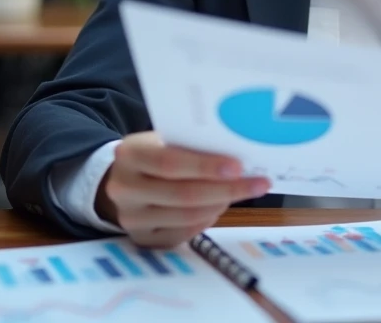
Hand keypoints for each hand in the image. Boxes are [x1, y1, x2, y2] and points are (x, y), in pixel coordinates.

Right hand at [95, 131, 270, 247]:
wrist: (122, 180)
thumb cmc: (153, 153)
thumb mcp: (163, 140)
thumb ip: (190, 146)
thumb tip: (237, 156)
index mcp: (129, 155)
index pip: (169, 163)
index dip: (205, 166)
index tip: (238, 166)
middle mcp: (125, 189)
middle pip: (183, 195)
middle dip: (225, 190)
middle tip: (258, 183)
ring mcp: (131, 219)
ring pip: (187, 217)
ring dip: (220, 204)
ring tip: (242, 192)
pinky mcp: (142, 239)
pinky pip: (183, 233)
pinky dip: (207, 219)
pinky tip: (220, 206)